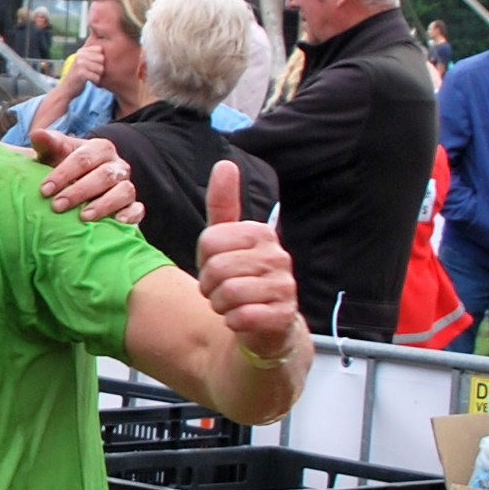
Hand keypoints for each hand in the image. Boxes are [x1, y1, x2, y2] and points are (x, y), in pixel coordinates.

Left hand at [38, 129, 138, 224]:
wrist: (80, 187)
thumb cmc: (65, 169)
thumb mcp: (55, 154)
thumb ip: (48, 144)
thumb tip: (37, 134)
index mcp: (100, 148)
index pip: (84, 158)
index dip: (64, 173)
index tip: (44, 190)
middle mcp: (117, 165)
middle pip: (104, 175)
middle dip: (80, 191)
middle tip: (57, 206)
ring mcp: (127, 185)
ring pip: (123, 191)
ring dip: (104, 204)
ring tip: (83, 217)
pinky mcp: (133, 206)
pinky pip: (137, 209)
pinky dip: (130, 215)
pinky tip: (117, 222)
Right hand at [65, 43, 103, 84]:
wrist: (67, 88)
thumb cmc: (79, 75)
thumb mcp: (83, 61)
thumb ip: (92, 53)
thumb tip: (106, 45)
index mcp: (81, 51)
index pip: (100, 49)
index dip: (100, 59)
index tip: (93, 64)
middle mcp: (80, 55)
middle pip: (102, 58)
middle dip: (100, 67)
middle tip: (91, 72)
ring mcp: (80, 63)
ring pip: (101, 68)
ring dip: (98, 75)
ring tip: (90, 76)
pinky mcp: (81, 73)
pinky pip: (97, 77)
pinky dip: (95, 81)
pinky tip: (89, 81)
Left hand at [193, 161, 299, 352]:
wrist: (267, 326)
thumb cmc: (242, 278)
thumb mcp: (227, 240)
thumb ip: (223, 205)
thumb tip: (225, 164)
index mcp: (261, 233)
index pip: (210, 240)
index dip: (204, 259)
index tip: (215, 266)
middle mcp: (278, 256)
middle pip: (217, 268)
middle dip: (210, 285)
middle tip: (222, 290)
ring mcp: (285, 286)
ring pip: (228, 293)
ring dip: (220, 305)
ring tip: (231, 304)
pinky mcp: (284, 315)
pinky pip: (242, 317)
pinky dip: (233, 321)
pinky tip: (242, 319)